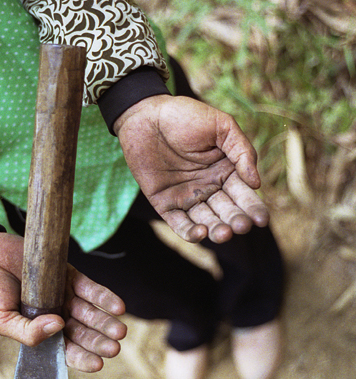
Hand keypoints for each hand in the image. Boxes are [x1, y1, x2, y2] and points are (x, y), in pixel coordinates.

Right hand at [0, 231, 126, 372]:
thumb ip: (26, 332)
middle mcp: (57, 315)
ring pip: (91, 312)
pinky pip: (90, 288)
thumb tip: (57, 328)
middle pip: (83, 333)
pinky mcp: (70, 275)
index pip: (66, 350)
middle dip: (99, 342)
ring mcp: (65, 295)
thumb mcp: (1, 320)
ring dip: (106, 322)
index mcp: (41, 331)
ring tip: (120, 330)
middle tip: (114, 348)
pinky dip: (104, 297)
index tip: (98, 364)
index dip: (82, 358)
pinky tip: (118, 307)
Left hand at [114, 95, 268, 243]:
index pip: (243, 195)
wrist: (146, 116)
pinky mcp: (165, 203)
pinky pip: (179, 223)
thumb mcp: (221, 126)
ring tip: (223, 233)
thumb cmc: (185, 116)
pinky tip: (201, 233)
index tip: (261, 219)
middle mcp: (209, 188)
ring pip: (205, 220)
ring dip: (216, 230)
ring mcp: (187, 197)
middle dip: (235, 221)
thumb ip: (241, 151)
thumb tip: (256, 183)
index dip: (253, 208)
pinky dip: (189, 231)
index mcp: (226, 171)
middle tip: (241, 226)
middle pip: (226, 211)